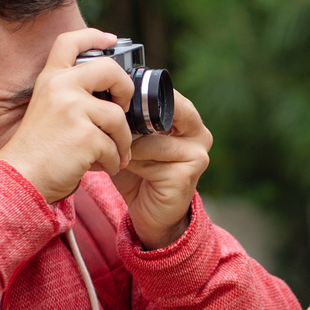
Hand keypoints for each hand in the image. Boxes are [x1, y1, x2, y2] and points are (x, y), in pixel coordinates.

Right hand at [0, 28, 134, 202]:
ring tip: (113, 155)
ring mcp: (73, 109)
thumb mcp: (47, 111)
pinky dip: (114, 161)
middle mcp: (60, 87)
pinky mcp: (85, 135)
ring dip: (122, 141)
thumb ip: (71, 97)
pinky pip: (115, 146)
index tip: (111, 40)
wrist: (20, 179)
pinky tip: (103, 167)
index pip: (69, 42)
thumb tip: (111, 98)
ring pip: (118, 117)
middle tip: (123, 109)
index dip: (93, 36)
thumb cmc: (37, 152)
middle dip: (125, 89)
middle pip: (110, 69)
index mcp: (50, 79)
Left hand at [110, 89, 210, 248]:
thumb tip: (109, 96)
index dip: (137, 100)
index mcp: (192, 120)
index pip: (166, 96)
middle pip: (160, 114)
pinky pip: (146, 162)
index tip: (115, 107)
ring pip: (148, 141)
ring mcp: (196, 156)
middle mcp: (201, 135)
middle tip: (115, 130)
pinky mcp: (184, 176)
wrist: (150, 214)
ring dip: (127, 148)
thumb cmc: (141, 173)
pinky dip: (130, 165)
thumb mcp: (136, 139)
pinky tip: (126, 170)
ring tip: (119, 156)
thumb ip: (131, 118)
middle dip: (133, 123)